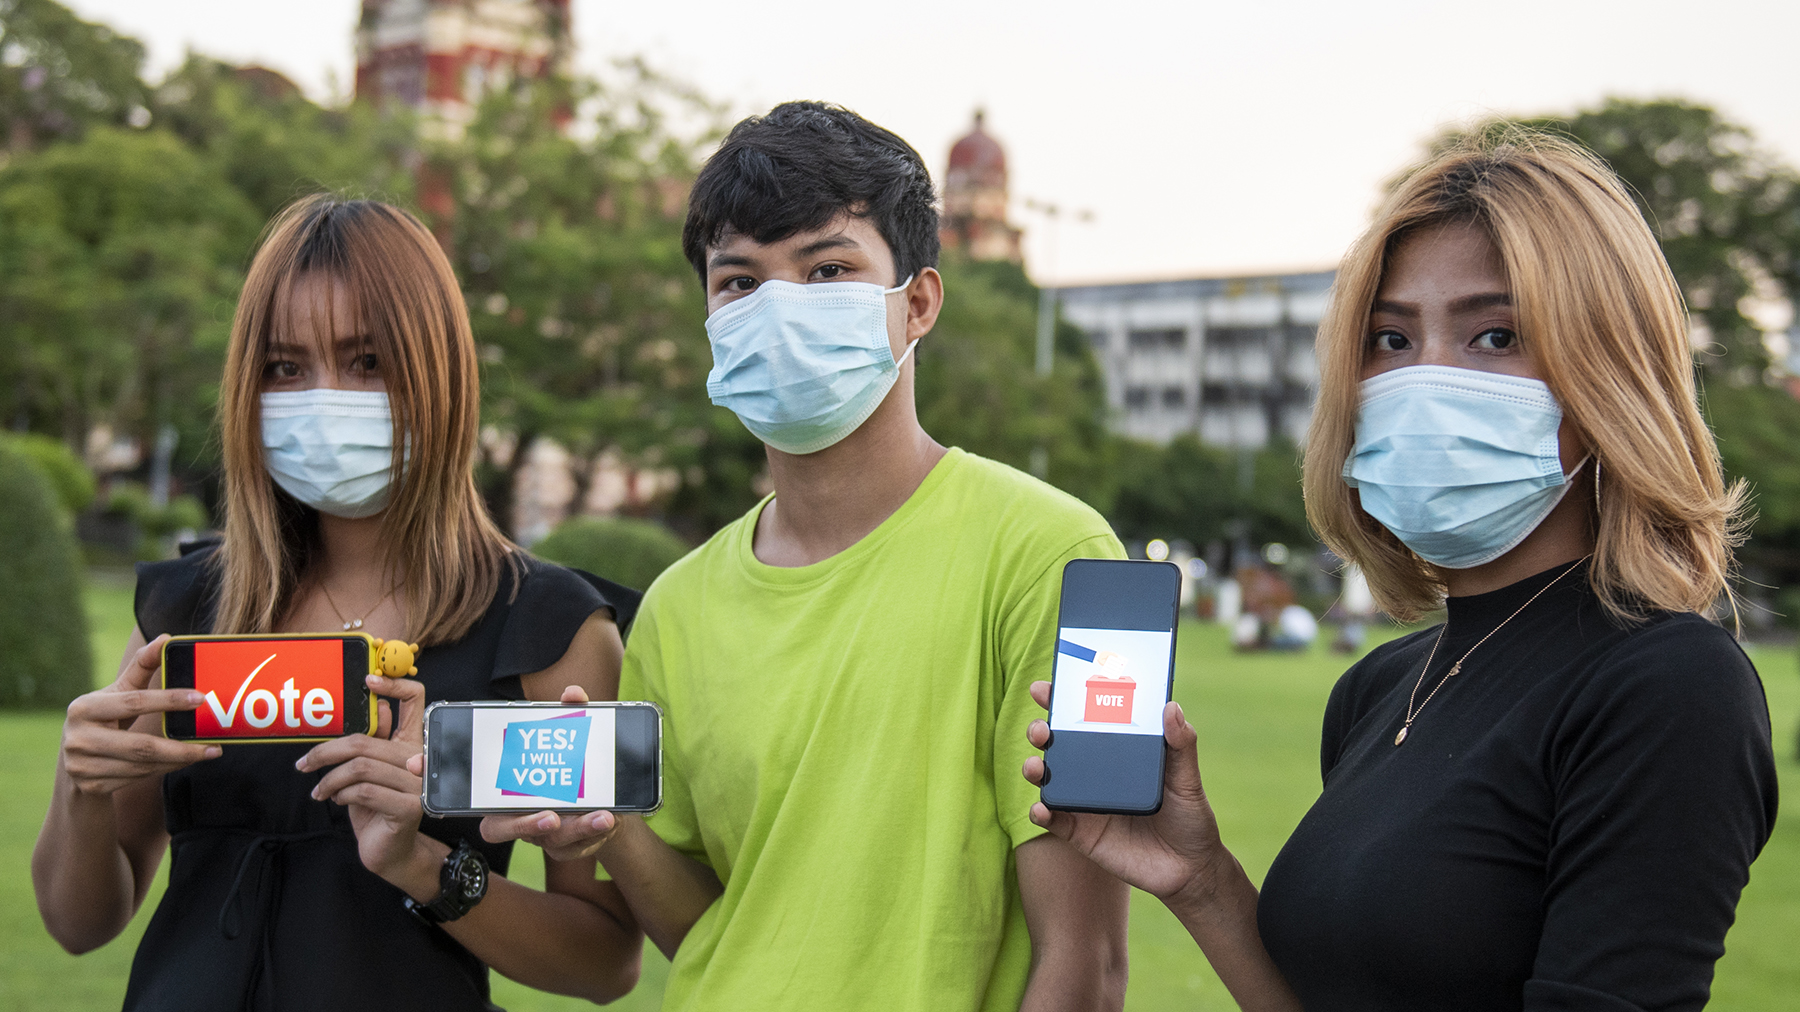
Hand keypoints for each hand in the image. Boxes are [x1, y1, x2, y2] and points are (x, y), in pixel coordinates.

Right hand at [61, 634, 219, 795]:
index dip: (168, 700)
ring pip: (142, 766)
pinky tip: (180, 763)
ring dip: (178, 761)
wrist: (75, 761)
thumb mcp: (116, 692)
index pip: (134, 702)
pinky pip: (137, 779)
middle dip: (181, 748)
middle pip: (141, 746)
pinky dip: (163, 771)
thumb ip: (141, 667)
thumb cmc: (104, 718)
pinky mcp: (91, 785)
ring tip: (205, 753)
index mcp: (84, 708)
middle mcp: (79, 738)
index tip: (200, 699)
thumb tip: (166, 639)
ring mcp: (82, 765)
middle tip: (214, 746)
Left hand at [299, 674, 430, 887]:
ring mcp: (417, 785)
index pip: (416, 701)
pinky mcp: (408, 808)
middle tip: (305, 764)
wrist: (389, 851)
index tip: (368, 680)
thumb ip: (371, 744)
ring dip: (331, 780)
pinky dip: (342, 795)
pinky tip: (337, 801)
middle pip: (366, 741)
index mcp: (411, 744)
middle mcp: (419, 760)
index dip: (395, 685)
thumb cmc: (376, 809)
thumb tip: (377, 708)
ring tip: (322, 791)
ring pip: (361, 767)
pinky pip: (365, 791)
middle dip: (327, 753)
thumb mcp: (368, 773)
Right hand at [455, 683, 619, 860]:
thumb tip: (572, 693)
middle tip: (550, 817)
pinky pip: (576, 846)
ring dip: (575, 828)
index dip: (444, 786)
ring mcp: (541, 836)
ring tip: (600, 816)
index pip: (470, 794)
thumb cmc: (576, 767)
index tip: (421, 769)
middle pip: (500, 830)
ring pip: (550, 842)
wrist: (609, 802)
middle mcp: (517, 816)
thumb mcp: (575, 740)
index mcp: (507, 790)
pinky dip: (592, 831)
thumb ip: (572, 715)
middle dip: (524, 826)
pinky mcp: (568, 846)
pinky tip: (607, 818)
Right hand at [1022, 682, 1232, 910]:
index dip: (1063, 701)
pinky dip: (1041, 812)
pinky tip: (1042, 809)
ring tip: (1037, 767)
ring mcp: (1085, 802)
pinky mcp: (1080, 833)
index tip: (1048, 686)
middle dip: (1041, 730)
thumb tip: (1171, 706)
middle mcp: (1096, 773)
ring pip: (1048, 778)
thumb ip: (1181, 745)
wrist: (1190, 871)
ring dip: (1034, 768)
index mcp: (1119, 752)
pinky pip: (1053, 819)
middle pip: (1058, 744)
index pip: (1087, 719)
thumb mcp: (1188, 779)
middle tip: (1042, 729)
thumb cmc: (1190, 818)